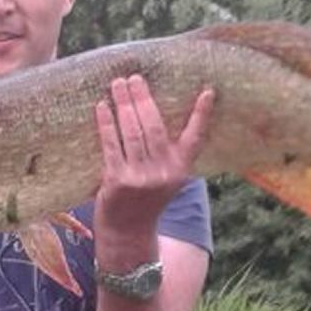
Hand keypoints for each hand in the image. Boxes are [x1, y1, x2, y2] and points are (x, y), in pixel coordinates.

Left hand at [94, 76, 213, 240]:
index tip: (207, 91)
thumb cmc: (144, 200)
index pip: (195, 137)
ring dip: (124, 104)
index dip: (201, 114)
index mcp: (180, 169)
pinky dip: (107, 123)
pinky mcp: (118, 181)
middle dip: (144, 98)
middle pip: (155, 126)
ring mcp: (141, 177)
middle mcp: (164, 173)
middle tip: (135, 77)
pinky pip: (111, 145)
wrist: (127, 233)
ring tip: (118, 84)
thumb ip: (167, 154)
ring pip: (132, 132)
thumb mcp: (165, 180)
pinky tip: (102, 107)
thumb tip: (155, 115)